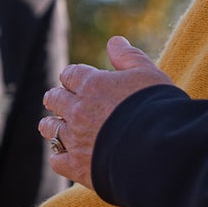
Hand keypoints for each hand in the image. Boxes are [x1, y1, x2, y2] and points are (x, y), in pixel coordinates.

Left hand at [39, 36, 173, 188]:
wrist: (156, 147)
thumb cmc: (157, 106)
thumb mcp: (148, 73)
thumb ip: (128, 57)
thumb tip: (114, 41)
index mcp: (93, 84)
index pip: (71, 74)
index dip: (72, 75)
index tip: (74, 78)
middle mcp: (77, 110)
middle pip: (55, 99)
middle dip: (56, 97)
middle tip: (58, 99)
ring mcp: (75, 139)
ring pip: (50, 129)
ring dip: (50, 124)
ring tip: (51, 125)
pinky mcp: (77, 166)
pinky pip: (56, 159)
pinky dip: (59, 156)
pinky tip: (64, 155)